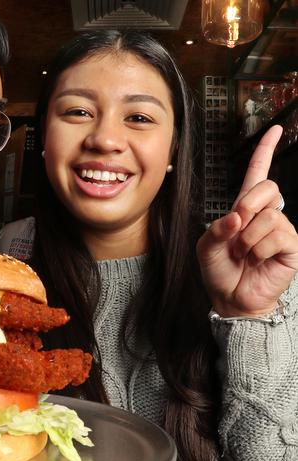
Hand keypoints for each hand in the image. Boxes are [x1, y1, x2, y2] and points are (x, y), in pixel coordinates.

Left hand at [197, 125, 297, 316]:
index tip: (274, 129)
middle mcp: (266, 215)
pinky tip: (256, 260)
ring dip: (248, 238)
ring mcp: (281, 230)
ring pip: (268, 217)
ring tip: (244, 253)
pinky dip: (258, 250)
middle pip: (267, 187)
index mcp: (244, 209)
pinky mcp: (291, 246)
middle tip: (236, 229)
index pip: (257, 174)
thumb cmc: (218, 270)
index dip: (265, 151)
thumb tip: (237, 216)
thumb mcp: (206, 246)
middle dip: (247, 205)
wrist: (229, 298)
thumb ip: (216, 228)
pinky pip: (276, 236)